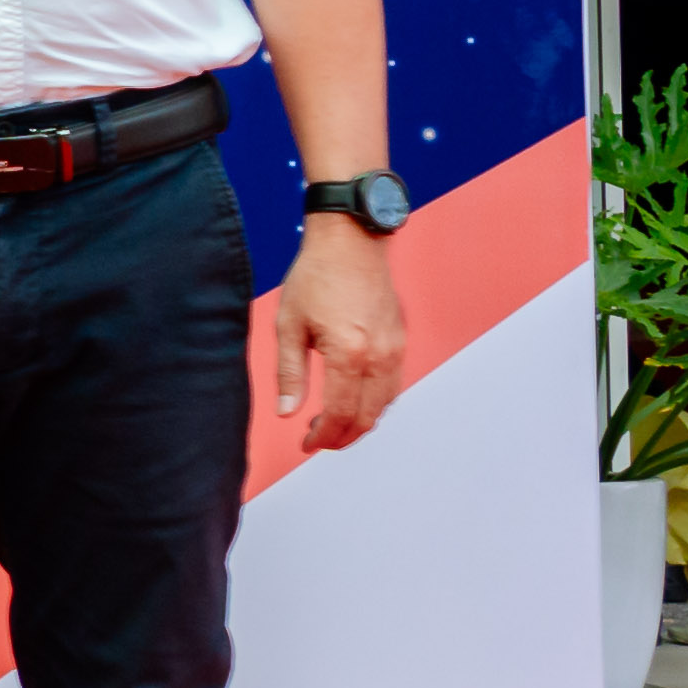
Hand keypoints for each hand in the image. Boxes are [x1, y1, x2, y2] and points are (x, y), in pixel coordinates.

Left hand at [269, 212, 405, 452]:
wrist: (351, 243)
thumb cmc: (316, 277)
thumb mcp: (288, 325)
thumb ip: (289, 373)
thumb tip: (286, 412)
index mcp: (349, 354)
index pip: (341, 414)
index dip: (324, 437)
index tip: (306, 445)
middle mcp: (379, 356)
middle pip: (368, 417)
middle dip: (343, 436)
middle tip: (317, 439)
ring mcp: (395, 349)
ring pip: (385, 404)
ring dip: (361, 421)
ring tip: (331, 423)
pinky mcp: (401, 341)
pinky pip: (393, 385)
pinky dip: (376, 402)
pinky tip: (353, 399)